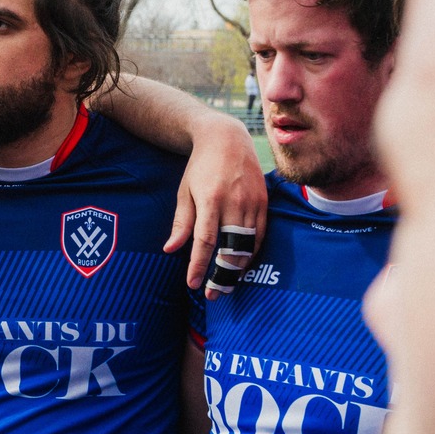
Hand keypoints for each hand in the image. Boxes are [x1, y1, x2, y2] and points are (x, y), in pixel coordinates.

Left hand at [164, 116, 266, 292]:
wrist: (227, 138)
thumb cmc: (200, 167)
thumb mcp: (184, 191)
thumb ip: (181, 223)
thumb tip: (170, 250)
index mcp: (210, 199)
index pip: (205, 241)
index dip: (199, 265)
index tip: (192, 284)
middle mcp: (234, 202)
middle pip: (231, 248)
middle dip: (221, 275)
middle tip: (212, 295)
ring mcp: (252, 202)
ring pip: (249, 245)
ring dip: (238, 268)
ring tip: (226, 285)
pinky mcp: (264, 201)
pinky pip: (261, 234)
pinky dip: (253, 252)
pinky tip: (242, 264)